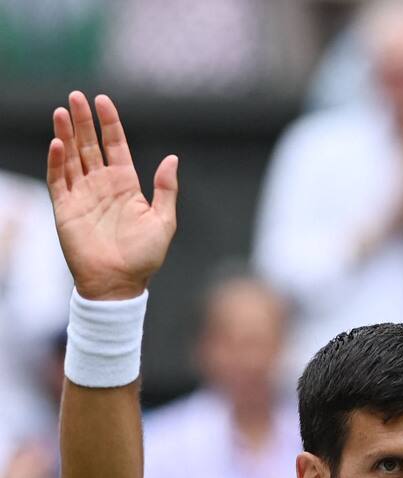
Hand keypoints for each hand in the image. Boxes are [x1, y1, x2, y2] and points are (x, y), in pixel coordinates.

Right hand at [47, 91, 177, 300]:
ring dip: (66, 134)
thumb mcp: (164, 221)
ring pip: (71, 157)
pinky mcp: (65, 208)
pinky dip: (56, 161)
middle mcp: (102, 185)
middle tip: (76, 96)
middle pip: (90, 145)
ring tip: (63, 111)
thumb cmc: (144, 257)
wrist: (120, 283)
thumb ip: (166, 189)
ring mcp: (82, 195)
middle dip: (84, 121)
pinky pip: (58, 180)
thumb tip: (172, 158)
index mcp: (126, 185)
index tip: (102, 100)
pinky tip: (57, 142)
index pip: (115, 146)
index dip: (110, 123)